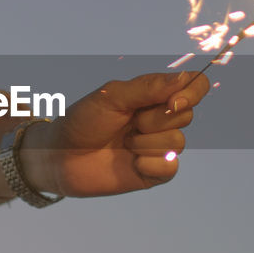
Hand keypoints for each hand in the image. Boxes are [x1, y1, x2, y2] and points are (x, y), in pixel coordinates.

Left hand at [23, 71, 210, 196]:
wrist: (59, 156)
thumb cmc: (83, 120)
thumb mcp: (113, 96)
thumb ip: (149, 87)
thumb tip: (184, 79)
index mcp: (154, 96)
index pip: (194, 87)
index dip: (191, 92)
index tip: (173, 101)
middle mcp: (160, 120)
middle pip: (186, 115)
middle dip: (154, 119)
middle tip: (128, 123)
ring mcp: (158, 147)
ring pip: (177, 142)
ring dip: (145, 143)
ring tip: (123, 144)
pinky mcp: (153, 173)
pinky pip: (170, 167)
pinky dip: (150, 164)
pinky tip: (131, 162)